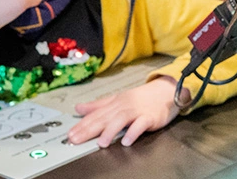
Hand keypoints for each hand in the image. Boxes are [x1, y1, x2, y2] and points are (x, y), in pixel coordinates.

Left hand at [68, 78, 186, 146]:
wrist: (166, 91)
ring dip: (110, 131)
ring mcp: (137, 111)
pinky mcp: (150, 117)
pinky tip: (127, 141)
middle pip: (105, 117)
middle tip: (77, 139)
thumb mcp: (118, 99)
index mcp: (115, 103)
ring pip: (121, 120)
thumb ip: (98, 105)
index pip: (96, 114)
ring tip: (101, 143)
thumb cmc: (141, 98)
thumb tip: (79, 108)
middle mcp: (124, 106)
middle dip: (89, 129)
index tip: (70, 134)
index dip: (82, 125)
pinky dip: (134, 132)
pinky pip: (141, 125)